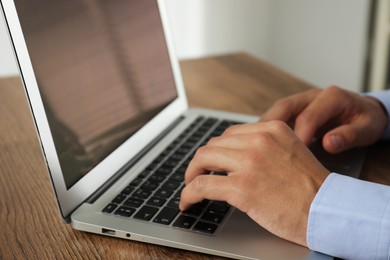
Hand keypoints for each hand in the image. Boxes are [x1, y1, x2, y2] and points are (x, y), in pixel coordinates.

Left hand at [179, 121, 329, 245]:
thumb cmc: (310, 187)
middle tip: (196, 174)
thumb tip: (234, 154)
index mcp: (271, 129)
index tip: (210, 162)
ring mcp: (249, 163)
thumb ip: (264, 147)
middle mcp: (258, 140)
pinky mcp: (242, 187)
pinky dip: (188, 194)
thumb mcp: (290, 151)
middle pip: (213, 145)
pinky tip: (187, 202)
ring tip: (189, 186)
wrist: (327, 210)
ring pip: (202, 160)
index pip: (229, 135)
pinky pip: (201, 186)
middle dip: (200, 161)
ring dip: (190, 174)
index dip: (216, 150)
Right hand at [261, 86, 388, 152]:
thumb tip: (329, 143)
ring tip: (251, 145)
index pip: (307, 117)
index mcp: (330, 97)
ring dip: (263, 128)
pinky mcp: (295, 111)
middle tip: (258, 147)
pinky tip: (259, 144)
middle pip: (283, 108)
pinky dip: (266, 130)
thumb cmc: (366, 120)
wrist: (365, 111)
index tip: (292, 157)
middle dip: (268, 127)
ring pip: (275, 112)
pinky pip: (277, 118)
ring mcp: (301, 102)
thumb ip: (349, 136)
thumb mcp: (367, 128)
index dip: (298, 137)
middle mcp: (311, 96)